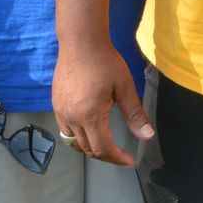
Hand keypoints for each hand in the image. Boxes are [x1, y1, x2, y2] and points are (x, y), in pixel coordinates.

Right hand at [53, 42, 153, 166]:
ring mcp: (60, 111)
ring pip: (73, 143)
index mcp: (90, 115)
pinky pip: (65, 131)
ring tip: (106, 146)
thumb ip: (135, 114)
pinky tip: (90, 130)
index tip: (130, 160)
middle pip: (88, 149)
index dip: (118, 158)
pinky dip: (78, 138)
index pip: (103, 148)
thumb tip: (147, 136)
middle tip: (121, 154)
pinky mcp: (55, 104)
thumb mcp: (125, 87)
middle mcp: (71, 117)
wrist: (80, 42)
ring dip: (90, 149)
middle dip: (106, 155)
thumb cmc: (105, 61)